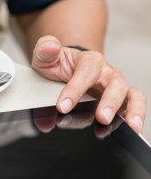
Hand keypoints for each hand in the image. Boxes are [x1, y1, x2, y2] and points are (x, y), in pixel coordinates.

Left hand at [30, 35, 146, 132]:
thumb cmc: (57, 64)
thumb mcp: (45, 56)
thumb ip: (44, 49)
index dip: (75, 89)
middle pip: (116, 84)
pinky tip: (128, 132)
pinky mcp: (120, 101)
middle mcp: (107, 73)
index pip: (86, 72)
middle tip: (102, 118)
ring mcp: (115, 87)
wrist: (66, 68)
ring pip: (132, 95)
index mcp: (89, 60)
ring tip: (130, 127)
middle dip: (110, 102)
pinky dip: (133, 119)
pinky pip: (132, 108)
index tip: (62, 106)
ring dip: (133, 111)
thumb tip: (50, 46)